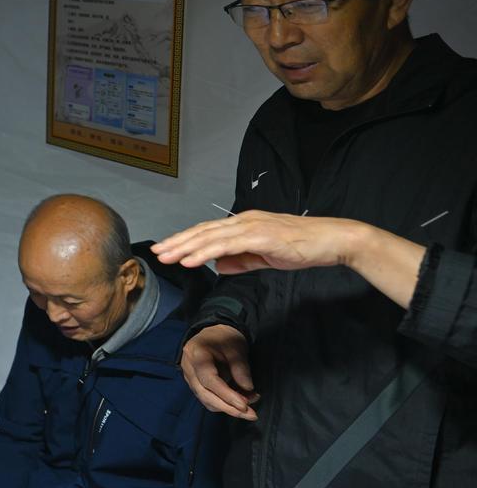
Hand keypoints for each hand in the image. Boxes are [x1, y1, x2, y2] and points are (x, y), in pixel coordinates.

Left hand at [152, 210, 360, 274]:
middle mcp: (244, 221)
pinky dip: (205, 253)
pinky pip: (226, 246)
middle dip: (177, 242)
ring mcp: (252, 227)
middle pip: (203, 231)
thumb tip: (218, 265)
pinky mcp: (260, 236)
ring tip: (166, 257)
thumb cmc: (302, 247)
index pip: (208, 231)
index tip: (167, 249)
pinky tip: (190, 260)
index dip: (186, 239)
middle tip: (156, 252)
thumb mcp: (265, 257)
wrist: (332, 241)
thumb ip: (242, 260)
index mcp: (245, 223)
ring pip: (210, 237)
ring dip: (185, 248)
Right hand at [181, 324, 258, 420]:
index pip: (209, 381)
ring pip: (206, 400)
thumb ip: (241, 368)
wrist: (211, 333)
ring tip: (250, 406)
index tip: (245, 405)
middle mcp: (189, 369)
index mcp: (196, 355)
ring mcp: (190, 378)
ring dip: (228, 407)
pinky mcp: (196, 384)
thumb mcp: (236, 347)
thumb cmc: (224, 337)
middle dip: (229, 408)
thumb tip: (248, 389)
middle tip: (251, 415)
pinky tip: (240, 402)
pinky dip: (224, 403)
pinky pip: (208, 398)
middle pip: (205, 395)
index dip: (227, 395)